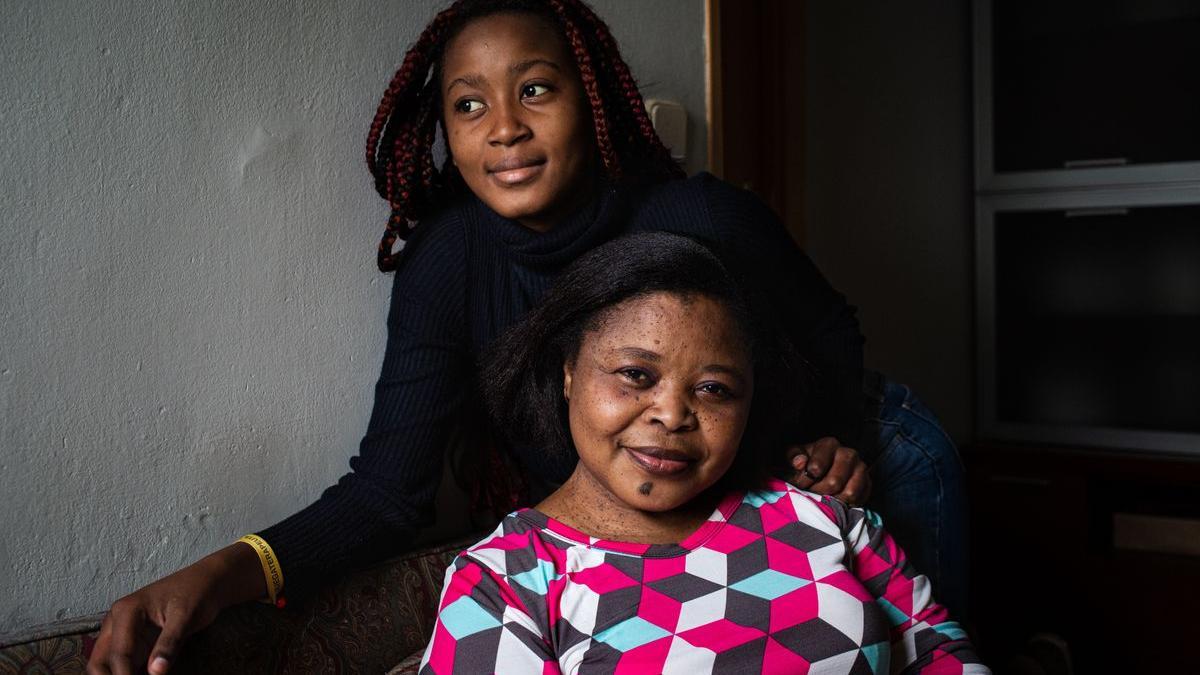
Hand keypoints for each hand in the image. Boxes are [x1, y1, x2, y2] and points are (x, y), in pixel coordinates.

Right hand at [87, 543, 264, 674]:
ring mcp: (122, 632)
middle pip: (99, 662)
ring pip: (106, 665)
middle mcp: (116, 622)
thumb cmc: (196, 593)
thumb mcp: (186, 617)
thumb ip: (169, 644)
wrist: (206, 582)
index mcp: (126, 611)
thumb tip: (155, 672)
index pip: (119, 654)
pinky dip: (127, 674)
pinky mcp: (133, 641)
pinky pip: (122, 663)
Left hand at [784, 437, 870, 505]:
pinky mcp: (868, 483)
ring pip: (849, 493)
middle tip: (812, 493)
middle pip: (834, 482)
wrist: (821, 471)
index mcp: (829, 444)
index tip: (801, 484)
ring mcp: (861, 468)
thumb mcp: (793, 456)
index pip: (817, 468)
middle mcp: (848, 454)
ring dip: (833, 500)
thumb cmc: (806, 463)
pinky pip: (859, 499)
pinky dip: (847, 505)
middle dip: (819, 492)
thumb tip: (800, 463)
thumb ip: (794, 457)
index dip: (806, 480)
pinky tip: (836, 500)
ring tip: (824, 497)